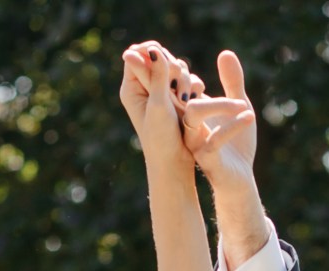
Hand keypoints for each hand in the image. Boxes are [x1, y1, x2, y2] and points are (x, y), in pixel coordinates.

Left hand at [120, 42, 203, 175]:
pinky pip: (187, 80)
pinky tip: (195, 96)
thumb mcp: (159, 105)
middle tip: (177, 85)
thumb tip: (150, 49)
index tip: (166, 63)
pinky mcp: (176, 99)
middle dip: (173, 67)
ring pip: (175, 67)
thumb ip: (156, 76)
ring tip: (185, 98)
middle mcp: (144, 88)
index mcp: (132, 88)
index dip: (153, 52)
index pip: (138, 54)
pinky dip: (193, 85)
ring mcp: (161, 93)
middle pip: (159, 58)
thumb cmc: (162, 140)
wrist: (175, 164)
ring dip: (185, 78)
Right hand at [182, 50, 256, 194]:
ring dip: (219, 104)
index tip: (194, 66)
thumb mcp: (238, 106)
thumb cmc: (236, 144)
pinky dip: (232, 126)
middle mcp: (188, 125)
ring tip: (242, 103)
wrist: (240, 180)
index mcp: (190, 112)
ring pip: (193, 114)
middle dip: (187, 80)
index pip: (177, 85)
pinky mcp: (207, 160)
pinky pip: (214, 140)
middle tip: (205, 75)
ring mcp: (195, 143)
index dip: (181, 71)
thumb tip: (225, 53)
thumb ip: (232, 82)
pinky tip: (249, 116)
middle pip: (176, 94)